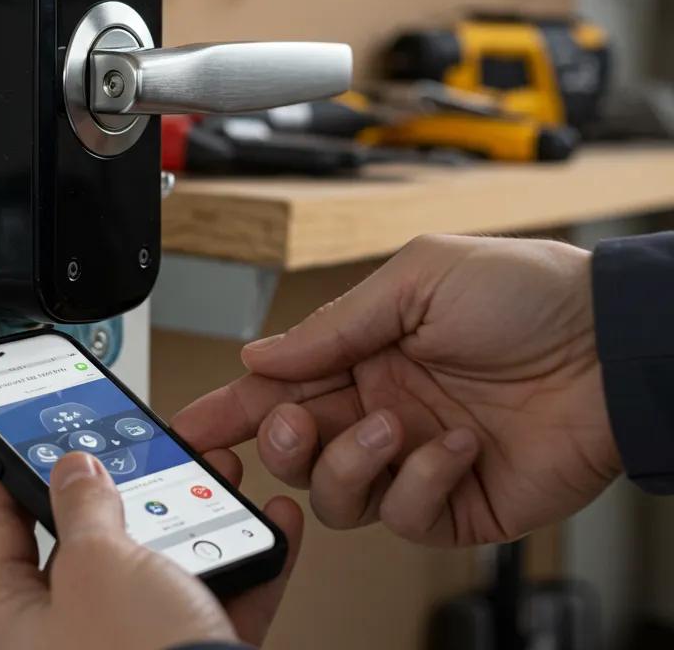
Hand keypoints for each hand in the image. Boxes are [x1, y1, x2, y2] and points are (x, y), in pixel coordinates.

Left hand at [0, 450, 302, 649]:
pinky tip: (268, 528)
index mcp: (14, 629)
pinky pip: (214, 606)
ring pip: (160, 571)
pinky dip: (246, 567)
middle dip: (126, 491)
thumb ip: (82, 505)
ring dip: (197, 518)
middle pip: (87, 549)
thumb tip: (74, 470)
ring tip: (219, 474)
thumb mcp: (97, 564)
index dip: (8, 478)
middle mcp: (66, 646)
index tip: (24, 442)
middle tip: (140, 454)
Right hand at [173, 235, 620, 547]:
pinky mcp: (454, 502)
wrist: (608, 343)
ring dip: (351, 464)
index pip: (277, 386)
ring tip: (393, 425)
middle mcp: (378, 408)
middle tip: (299, 421)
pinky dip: (421, 483)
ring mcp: (413, 459)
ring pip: (337, 496)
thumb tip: (259, 355)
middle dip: (282, 442)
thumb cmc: (522, 293)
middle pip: (294, 450)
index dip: (228, 407)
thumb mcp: (416, 281)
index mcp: (362, 353)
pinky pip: (406, 517)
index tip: (189, 427)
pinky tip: (455, 445)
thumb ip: (332, 325)